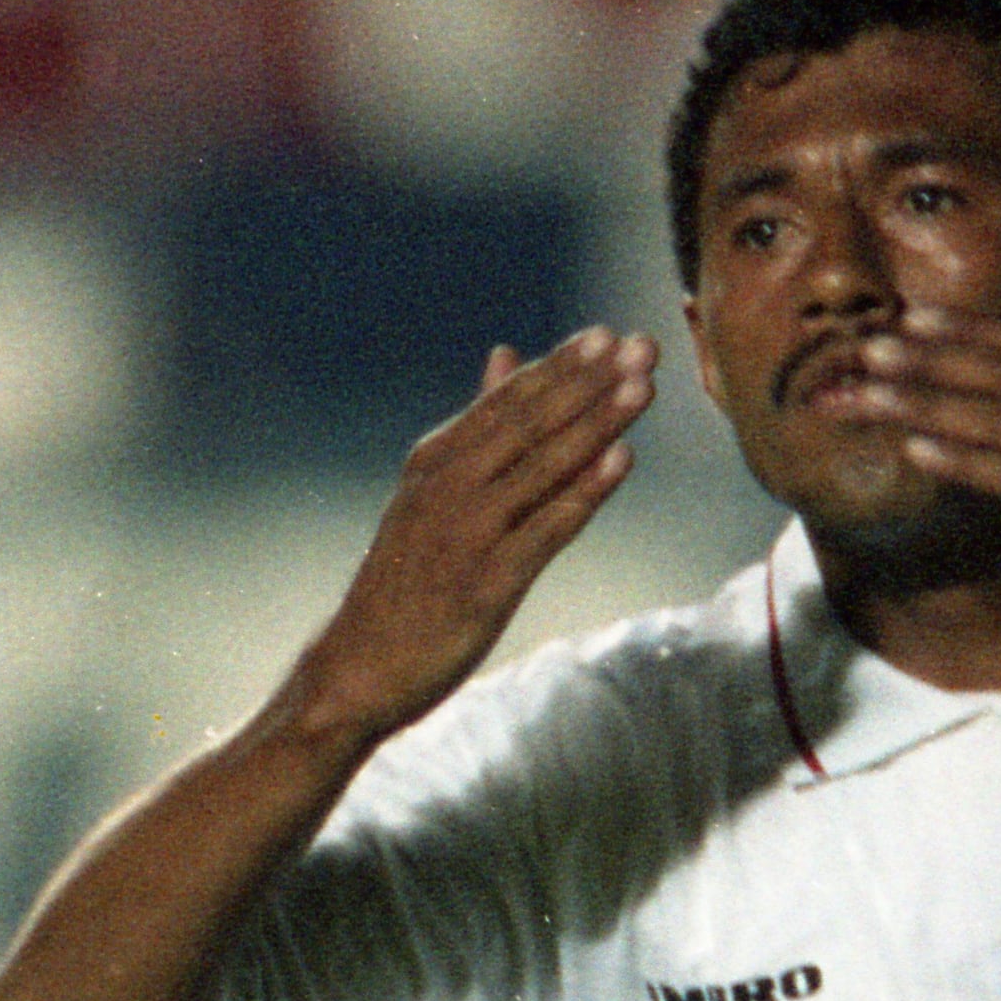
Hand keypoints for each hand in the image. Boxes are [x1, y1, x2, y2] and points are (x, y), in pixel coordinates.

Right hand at [282, 327, 658, 740]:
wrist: (358, 666)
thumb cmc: (404, 579)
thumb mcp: (430, 491)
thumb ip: (477, 426)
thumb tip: (506, 353)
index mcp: (435, 461)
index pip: (506, 403)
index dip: (560, 367)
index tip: (608, 335)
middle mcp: (447, 488)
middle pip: (529, 424)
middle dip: (589, 382)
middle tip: (641, 345)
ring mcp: (465, 534)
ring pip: (542, 467)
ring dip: (596, 423)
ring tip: (642, 386)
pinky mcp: (485, 584)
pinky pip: (545, 529)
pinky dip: (584, 492)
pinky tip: (622, 460)